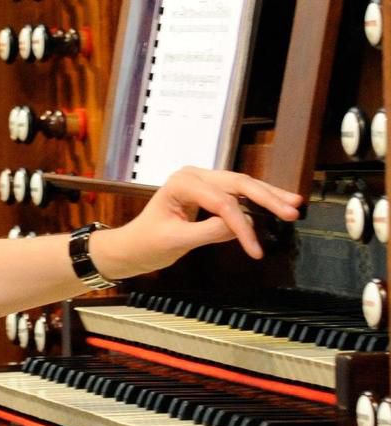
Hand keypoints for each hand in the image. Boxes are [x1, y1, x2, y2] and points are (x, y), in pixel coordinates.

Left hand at [92, 166, 302, 280]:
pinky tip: (278, 204)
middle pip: (238, 184)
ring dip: (268, 196)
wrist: (132, 246)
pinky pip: (237, 194)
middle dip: (266, 198)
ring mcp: (202, 182)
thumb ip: (208, 232)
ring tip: (294, 204)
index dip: (242, 226)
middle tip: (292, 211)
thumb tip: (240, 226)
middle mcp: (193, 176)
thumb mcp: (176, 240)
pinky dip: (257, 201)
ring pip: (242, 185)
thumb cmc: (147, 243)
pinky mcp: (209, 192)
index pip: (221, 202)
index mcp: (181, 183)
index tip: (255, 249)